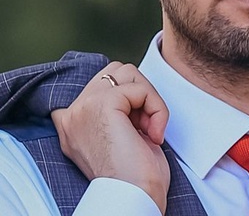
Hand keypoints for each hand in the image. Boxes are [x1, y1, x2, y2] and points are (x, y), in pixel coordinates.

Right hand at [51, 62, 169, 214]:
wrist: (134, 197)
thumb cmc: (133, 174)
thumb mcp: (116, 135)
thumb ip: (113, 109)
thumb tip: (130, 87)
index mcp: (72, 122)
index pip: (98, 81)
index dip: (124, 93)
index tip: (134, 126)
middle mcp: (72, 114)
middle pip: (116, 71)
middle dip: (139, 93)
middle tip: (144, 126)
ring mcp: (84, 107)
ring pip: (128, 72)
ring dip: (148, 98)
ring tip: (147, 128)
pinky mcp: (103, 105)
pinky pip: (140, 88)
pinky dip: (156, 108)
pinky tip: (152, 134)